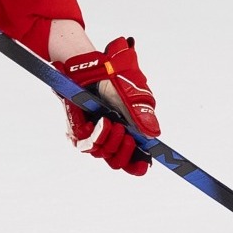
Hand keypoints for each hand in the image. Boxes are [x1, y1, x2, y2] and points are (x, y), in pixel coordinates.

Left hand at [54, 37, 159, 175]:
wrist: (92, 66)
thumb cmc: (114, 78)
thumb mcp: (134, 96)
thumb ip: (143, 116)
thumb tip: (154, 134)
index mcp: (126, 132)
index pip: (131, 160)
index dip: (137, 166)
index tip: (144, 166)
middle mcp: (108, 136)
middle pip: (116, 162)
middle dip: (125, 153)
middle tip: (129, 138)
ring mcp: (92, 134)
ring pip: (102, 154)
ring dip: (112, 141)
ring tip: (115, 124)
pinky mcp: (78, 128)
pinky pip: (86, 144)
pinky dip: (98, 135)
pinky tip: (103, 121)